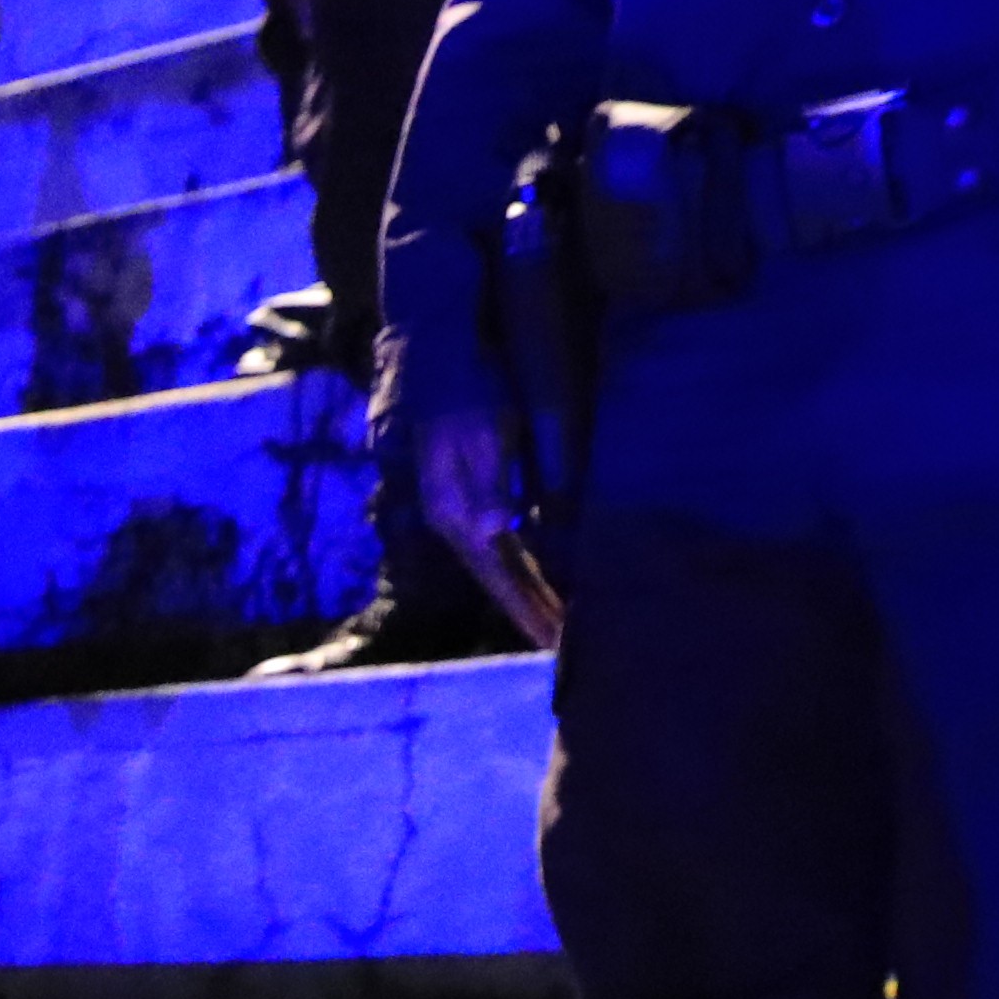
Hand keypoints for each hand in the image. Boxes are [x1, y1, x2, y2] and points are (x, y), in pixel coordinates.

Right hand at [412, 408, 563, 651]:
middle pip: (496, 579)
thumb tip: (496, 530)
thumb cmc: (466, 386)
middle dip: (530, 612)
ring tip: (555, 620)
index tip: (555, 646)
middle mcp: (452, 519)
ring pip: (497, 563)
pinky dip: (519, 565)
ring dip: (526, 592)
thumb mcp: (482, 432)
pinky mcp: (464, 494)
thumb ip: (489, 482)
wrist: (435, 350)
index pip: (497, 577)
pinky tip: (534, 573)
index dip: (527, 611)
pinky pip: (496, 542)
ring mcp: (455, 508)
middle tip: (563, 647)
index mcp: (454, 512)